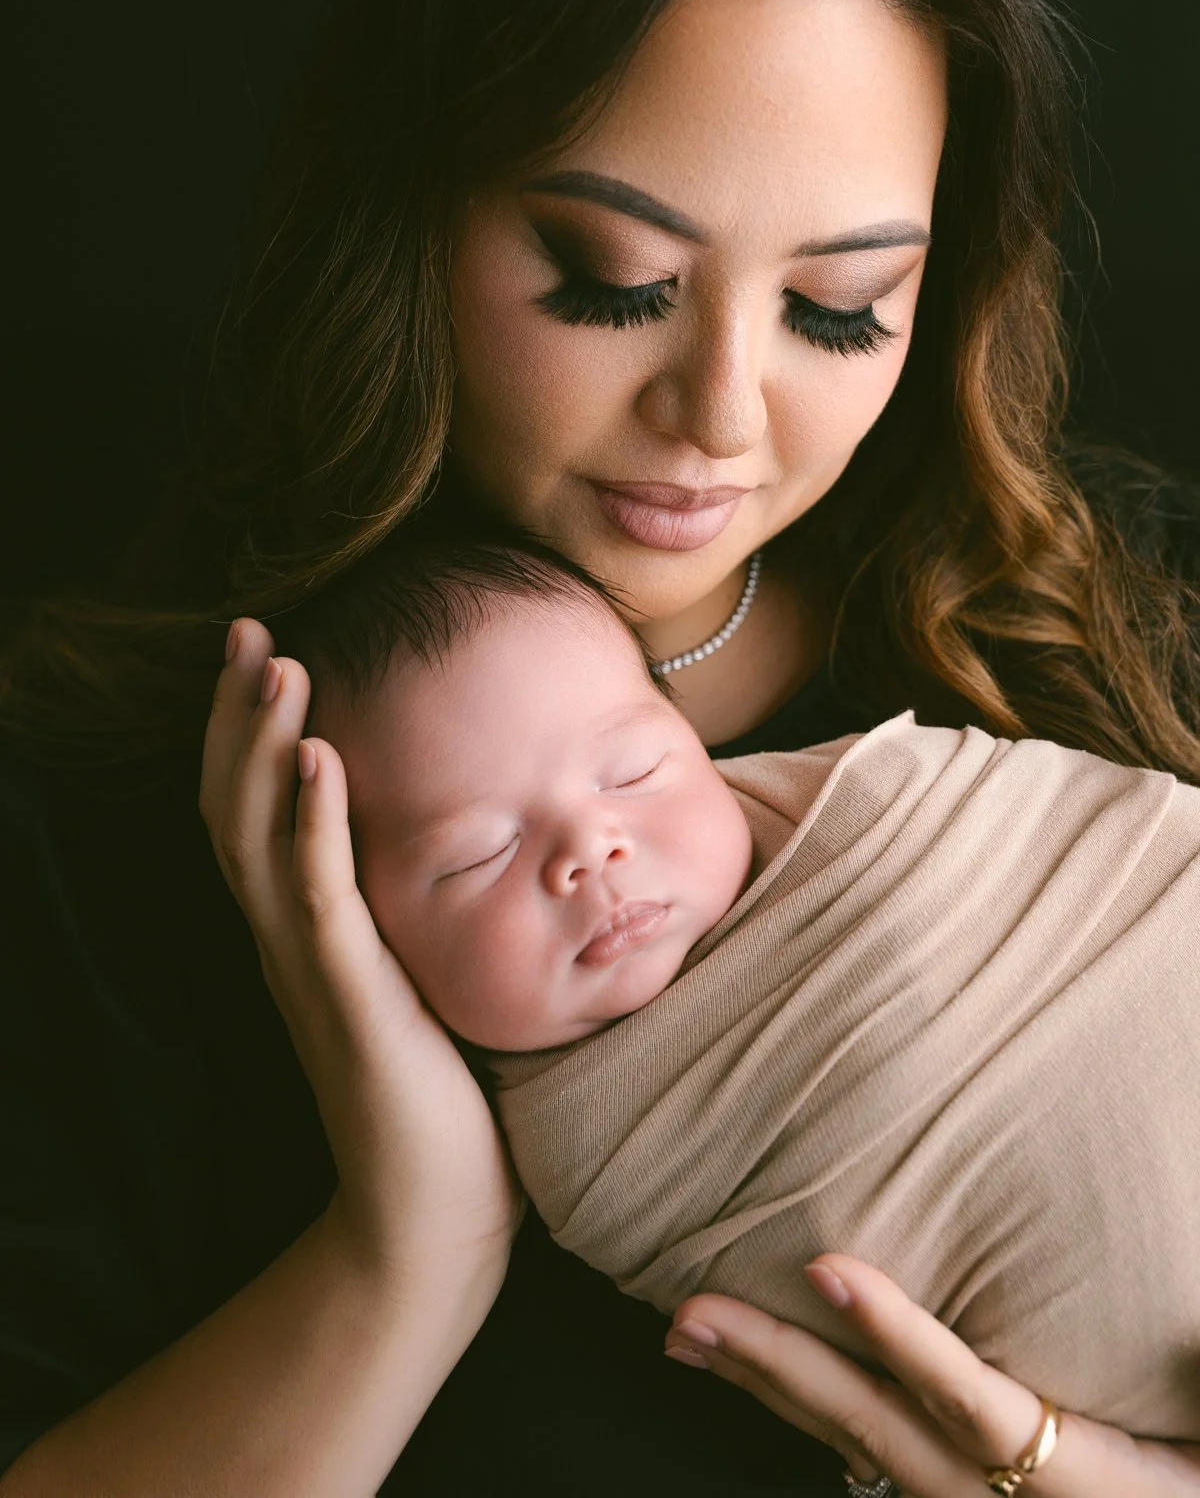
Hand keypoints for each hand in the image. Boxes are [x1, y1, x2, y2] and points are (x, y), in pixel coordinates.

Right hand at [199, 617, 523, 1286]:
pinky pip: (319, 898)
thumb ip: (416, 906)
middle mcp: (290, 938)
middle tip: (249, 630)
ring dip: (267, 745)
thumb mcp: (422, 971)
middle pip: (236, 804)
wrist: (432, 1213)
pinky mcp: (350, 999)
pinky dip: (311, 826)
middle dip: (242, 713)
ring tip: (282, 668)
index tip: (267, 647)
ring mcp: (311, 967)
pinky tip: (321, 762)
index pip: (253, 808)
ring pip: (261, 837)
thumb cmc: (445, 1090)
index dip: (249, 728)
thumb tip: (471, 828)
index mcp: (306, 927)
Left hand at [664, 1255, 1199, 1495]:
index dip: (898, 1338)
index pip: (969, 1401)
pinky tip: (756, 1371)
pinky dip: (804, 1408)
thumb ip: (1194, 1362)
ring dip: (768, 1385)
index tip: (827, 1272)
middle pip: (876, 1428)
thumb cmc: (1193, 1468)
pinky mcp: (954, 1493)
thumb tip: (1189, 1319)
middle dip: (779, 1369)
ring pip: (854, 1442)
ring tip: (691, 1333)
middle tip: (692, 1315)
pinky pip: (868, 1454)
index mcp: (1073, 1480)